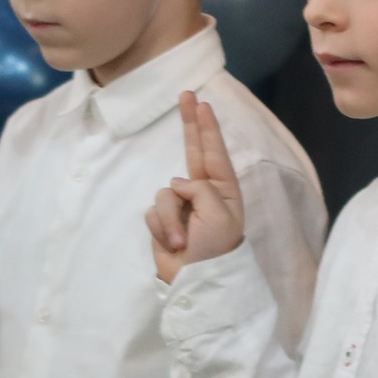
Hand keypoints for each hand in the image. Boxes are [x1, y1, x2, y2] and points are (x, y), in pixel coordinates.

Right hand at [146, 93, 245, 284]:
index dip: (207, 128)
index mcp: (224, 191)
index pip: (214, 153)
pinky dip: (161, 228)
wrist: (196, 282)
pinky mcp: (162, 219)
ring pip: (165, 193)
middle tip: (186, 95)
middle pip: (193, 151)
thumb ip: (201, 190)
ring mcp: (181, 206)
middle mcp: (203, 193)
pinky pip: (153, 212)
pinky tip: (173, 244)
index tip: (203, 103)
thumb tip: (178, 184)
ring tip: (184, 241)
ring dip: (171, 220)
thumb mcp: (218, 215)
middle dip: (190, 124)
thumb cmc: (215, 249)